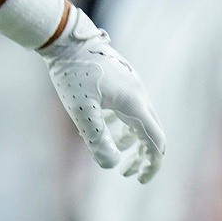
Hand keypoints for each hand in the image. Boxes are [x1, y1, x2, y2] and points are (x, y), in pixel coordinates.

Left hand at [42, 7, 165, 183]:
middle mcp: (138, 93)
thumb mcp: (82, 111)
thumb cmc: (72, 75)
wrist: (66, 40)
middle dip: (143, 155)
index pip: (155, 140)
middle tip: (128, 173)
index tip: (140, 180)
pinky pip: (128, 107)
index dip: (152, 164)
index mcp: (134, 103)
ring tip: (114, 151)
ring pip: (139, 119)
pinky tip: (103, 128)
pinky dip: (121, 124)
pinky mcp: (121, 79)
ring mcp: (131, 85)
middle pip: (151, 131)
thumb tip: (111, 165)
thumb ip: (97, 139)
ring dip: (130, 140)